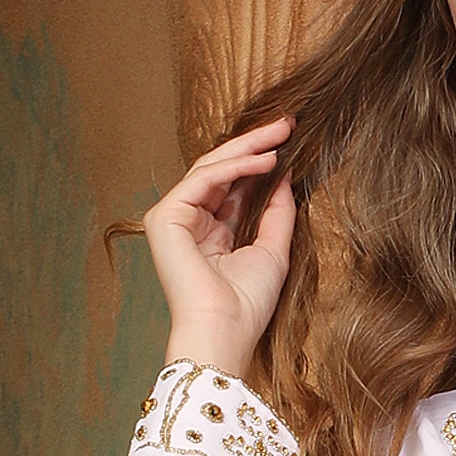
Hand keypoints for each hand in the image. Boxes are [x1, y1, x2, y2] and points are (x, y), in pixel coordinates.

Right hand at [144, 116, 297, 378]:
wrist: (224, 332)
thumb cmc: (246, 305)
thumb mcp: (272, 250)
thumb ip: (277, 212)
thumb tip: (285, 174)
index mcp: (210, 233)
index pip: (234, 185)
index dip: (260, 162)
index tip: (290, 141)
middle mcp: (189, 221)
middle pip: (222, 170)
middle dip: (256, 144)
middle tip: (287, 123)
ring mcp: (173, 217)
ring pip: (211, 167)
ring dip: (248, 147)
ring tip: (280, 134)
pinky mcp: (166, 216)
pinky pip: (204, 178)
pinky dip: (236, 167)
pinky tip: (265, 161)